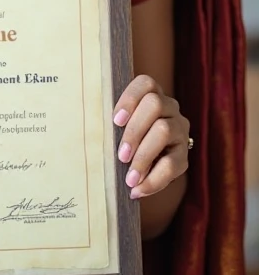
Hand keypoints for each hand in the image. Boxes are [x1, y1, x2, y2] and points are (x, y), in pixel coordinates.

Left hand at [113, 74, 189, 199]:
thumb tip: (90, 128)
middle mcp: (170, 108)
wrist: (143, 167)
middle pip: (155, 104)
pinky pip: (173, 165)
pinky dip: (153, 180)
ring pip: (164, 130)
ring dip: (144, 156)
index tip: (115, 121)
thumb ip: (112, 124)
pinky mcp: (184, 155)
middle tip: (121, 155)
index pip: (146, 84)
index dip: (130, 98)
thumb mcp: (118, 128)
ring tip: (129, 178)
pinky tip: (138, 190)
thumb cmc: (123, 141)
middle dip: (135, 130)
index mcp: (151, 95)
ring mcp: (179, 130)